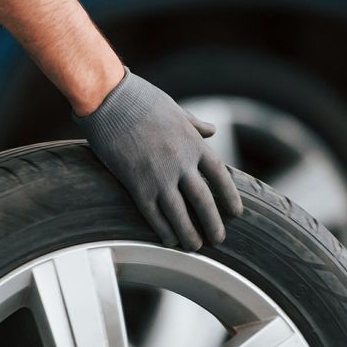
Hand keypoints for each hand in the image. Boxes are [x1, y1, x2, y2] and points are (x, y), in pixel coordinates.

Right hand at [73, 71, 242, 248]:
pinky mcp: (137, 184)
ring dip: (189, 234)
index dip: (229, 197)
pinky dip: (163, 230)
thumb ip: (195, 125)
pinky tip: (168, 240)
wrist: (110, 99)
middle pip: (204, 201)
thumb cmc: (141, 99)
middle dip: (213, 224)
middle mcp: (181, 162)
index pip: (220, 176)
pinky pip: (154, 214)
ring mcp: (159, 175)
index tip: (236, 213)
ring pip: (180, 213)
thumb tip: (211, 131)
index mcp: (193, 143)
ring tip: (195, 247)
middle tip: (218, 240)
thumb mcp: (176, 109)